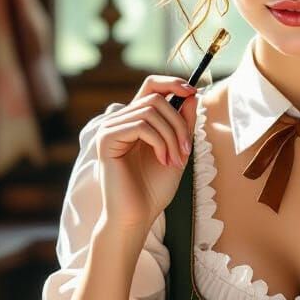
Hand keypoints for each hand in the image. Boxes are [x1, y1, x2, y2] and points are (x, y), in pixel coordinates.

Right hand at [95, 76, 198, 228]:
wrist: (137, 216)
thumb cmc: (154, 189)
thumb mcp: (178, 150)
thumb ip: (183, 124)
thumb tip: (192, 94)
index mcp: (135, 122)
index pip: (150, 87)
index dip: (171, 83)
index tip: (193, 91)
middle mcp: (120, 121)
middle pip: (155, 98)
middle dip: (179, 122)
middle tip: (187, 149)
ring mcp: (110, 129)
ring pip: (151, 111)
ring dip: (172, 135)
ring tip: (176, 160)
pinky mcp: (106, 140)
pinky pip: (141, 125)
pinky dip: (160, 141)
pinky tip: (163, 160)